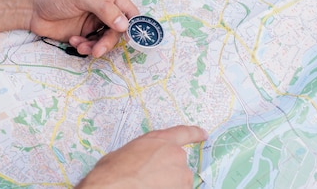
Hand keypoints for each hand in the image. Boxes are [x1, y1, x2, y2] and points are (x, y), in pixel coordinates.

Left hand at [28, 0, 138, 56]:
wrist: (30, 7)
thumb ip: (105, 9)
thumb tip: (124, 25)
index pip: (129, 10)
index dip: (132, 25)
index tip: (129, 38)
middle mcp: (105, 7)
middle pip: (119, 30)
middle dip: (109, 41)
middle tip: (98, 50)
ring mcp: (95, 21)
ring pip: (107, 40)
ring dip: (96, 46)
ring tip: (81, 47)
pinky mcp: (85, 33)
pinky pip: (94, 45)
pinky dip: (86, 47)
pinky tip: (73, 42)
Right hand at [75, 125, 207, 188]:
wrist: (113, 187)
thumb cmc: (112, 173)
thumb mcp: (124, 153)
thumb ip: (141, 153)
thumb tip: (138, 161)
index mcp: (160, 140)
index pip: (183, 133)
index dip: (195, 133)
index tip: (204, 134)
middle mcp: (175, 154)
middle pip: (178, 163)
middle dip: (167, 171)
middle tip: (148, 178)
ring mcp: (181, 175)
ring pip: (179, 182)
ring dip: (169, 185)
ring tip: (147, 186)